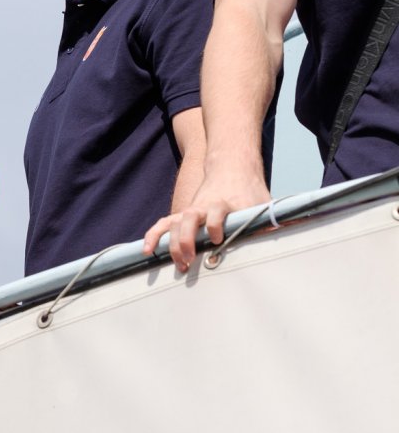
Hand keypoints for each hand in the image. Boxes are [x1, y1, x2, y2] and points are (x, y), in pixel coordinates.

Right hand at [142, 168, 270, 270]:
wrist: (231, 167)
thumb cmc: (249, 190)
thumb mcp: (263, 202)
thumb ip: (269, 220)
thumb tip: (285, 237)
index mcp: (223, 202)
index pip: (216, 212)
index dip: (215, 225)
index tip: (217, 239)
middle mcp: (203, 206)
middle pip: (188, 218)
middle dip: (186, 239)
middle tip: (190, 259)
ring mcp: (190, 210)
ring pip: (173, 223)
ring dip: (172, 244)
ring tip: (177, 264)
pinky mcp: (182, 215)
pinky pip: (162, 224)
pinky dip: (153, 236)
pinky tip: (147, 251)